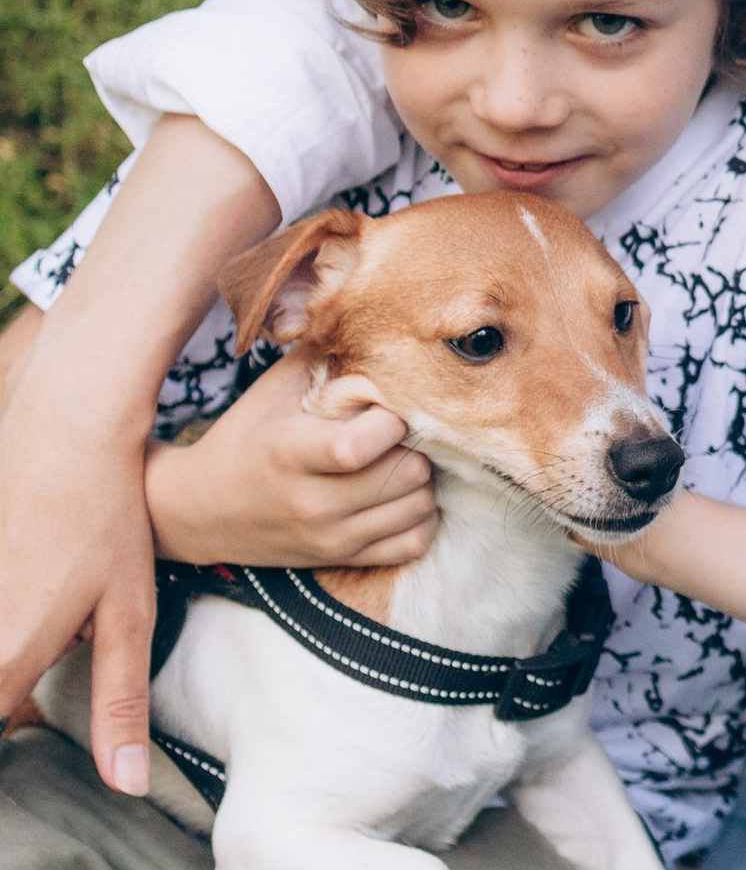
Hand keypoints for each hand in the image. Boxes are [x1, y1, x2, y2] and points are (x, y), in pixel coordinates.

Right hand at [0, 325, 158, 782]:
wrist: (64, 429)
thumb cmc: (105, 519)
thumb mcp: (129, 615)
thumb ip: (121, 704)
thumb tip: (127, 785)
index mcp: (7, 655)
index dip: (6, 758)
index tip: (24, 778)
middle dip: (10, 702)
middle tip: (56, 672)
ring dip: (12, 665)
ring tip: (52, 635)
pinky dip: (12, 627)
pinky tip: (36, 594)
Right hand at [142, 358, 436, 569]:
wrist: (200, 511)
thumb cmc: (244, 437)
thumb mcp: (272, 390)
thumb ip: (321, 354)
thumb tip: (365, 310)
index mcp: (291, 452)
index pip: (361, 445)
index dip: (390, 420)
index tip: (385, 406)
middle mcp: (313, 501)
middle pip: (406, 474)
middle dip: (414, 445)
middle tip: (400, 432)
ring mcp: (330, 536)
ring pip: (419, 507)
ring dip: (421, 479)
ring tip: (399, 459)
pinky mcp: (342, 558)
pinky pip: (413, 543)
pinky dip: (419, 518)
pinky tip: (399, 495)